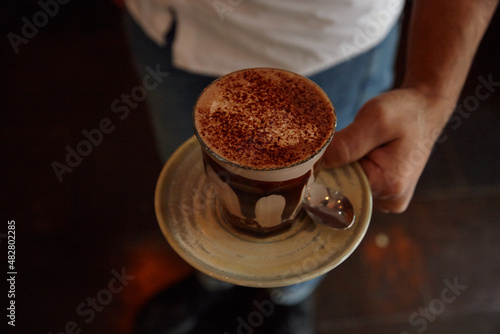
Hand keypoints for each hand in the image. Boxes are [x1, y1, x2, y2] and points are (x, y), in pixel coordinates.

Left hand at [323, 88, 451, 212]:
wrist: (424, 111)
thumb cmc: (403, 112)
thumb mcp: (375, 118)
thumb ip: (346, 143)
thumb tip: (317, 164)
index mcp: (388, 186)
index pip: (338, 185)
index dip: (326, 166)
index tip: (328, 146)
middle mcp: (389, 201)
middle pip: (342, 189)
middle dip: (336, 165)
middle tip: (346, 140)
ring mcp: (386, 200)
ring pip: (347, 186)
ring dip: (344, 166)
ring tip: (359, 146)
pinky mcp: (382, 193)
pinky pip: (356, 184)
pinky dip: (351, 168)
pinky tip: (361, 154)